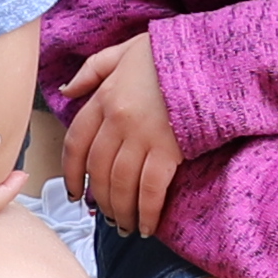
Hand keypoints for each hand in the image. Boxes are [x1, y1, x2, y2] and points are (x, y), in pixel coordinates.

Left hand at [55, 34, 180, 235]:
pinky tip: (146, 227)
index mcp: (104, 98)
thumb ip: (92, 70)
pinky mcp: (169, 149)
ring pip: (121, 184)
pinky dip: (146, 212)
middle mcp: (118, 120)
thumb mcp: (124, 51)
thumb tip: (66, 90)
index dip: (70, 173)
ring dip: (120, 211)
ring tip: (124, 226)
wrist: (211, 56)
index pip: (76, 142)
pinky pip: (150, 189)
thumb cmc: (169, 53)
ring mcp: (142, 136)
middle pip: (98, 170)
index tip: (73, 193)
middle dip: (100, 199)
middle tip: (105, 217)